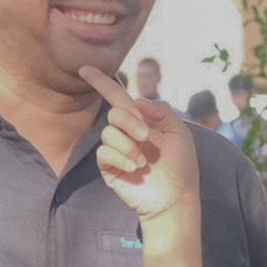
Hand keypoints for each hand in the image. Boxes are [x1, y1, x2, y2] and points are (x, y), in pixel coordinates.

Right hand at [79, 65, 198, 224]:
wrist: (175, 198)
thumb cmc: (181, 167)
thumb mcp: (180, 133)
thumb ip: (161, 111)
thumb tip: (136, 100)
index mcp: (142, 121)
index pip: (118, 97)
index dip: (102, 82)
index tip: (85, 68)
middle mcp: (126, 133)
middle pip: (114, 113)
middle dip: (129, 122)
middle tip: (146, 136)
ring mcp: (116, 150)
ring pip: (108, 133)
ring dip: (129, 146)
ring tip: (144, 161)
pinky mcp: (108, 167)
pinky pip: (104, 152)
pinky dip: (121, 158)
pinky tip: (135, 168)